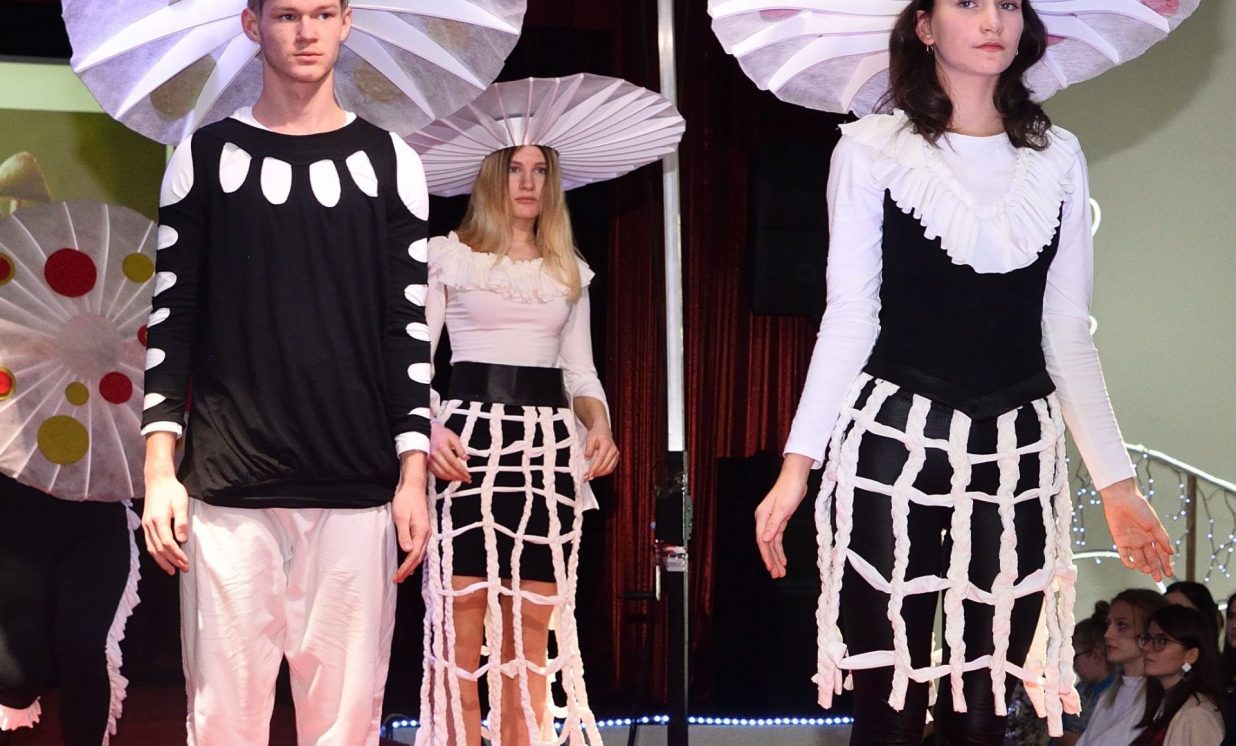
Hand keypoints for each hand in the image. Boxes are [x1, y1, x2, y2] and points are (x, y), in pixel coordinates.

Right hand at [141, 472, 189, 574]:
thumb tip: (182, 540)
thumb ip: (181, 521)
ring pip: (152, 548)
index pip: (167, 543)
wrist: (158, 480)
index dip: (176, 555)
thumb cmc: (172, 490)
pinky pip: (149, 543)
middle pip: (158, 549)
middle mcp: (149, 524)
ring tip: (172, 570)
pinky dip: (156, 553)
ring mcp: (146, 525)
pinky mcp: (146, 525)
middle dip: (171, 561)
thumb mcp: (181, 503)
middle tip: (183, 569)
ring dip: (162, 561)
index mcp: (159, 519)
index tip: (185, 562)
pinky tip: (163, 559)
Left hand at [393, 452, 430, 582]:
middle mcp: (427, 534)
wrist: (413, 487)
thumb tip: (407, 550)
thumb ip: (404, 534)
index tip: (397, 577)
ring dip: (411, 565)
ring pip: (420, 553)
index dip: (405, 567)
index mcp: (422, 532)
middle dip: (408, 570)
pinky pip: (420, 548)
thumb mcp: (400, 517)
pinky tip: (410, 562)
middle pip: (418, 557)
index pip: (414, 555)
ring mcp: (426, 532)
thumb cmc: (405, 500)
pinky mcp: (423, 530)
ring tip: (402, 575)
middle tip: (397, 580)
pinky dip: (414, 558)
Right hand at [428, 421, 469, 483]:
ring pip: (442, 473)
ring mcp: (430, 460)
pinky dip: (445, 477)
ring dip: (452, 478)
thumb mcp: (454, 437)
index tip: (468, 473)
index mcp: (442, 447)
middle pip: (448, 469)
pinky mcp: (428, 463)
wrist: (429, 431)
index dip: (461, 469)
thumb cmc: (441, 433)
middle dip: (458, 476)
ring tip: (460, 479)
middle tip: (466, 478)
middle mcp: (435, 455)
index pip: (453, 462)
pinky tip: (451, 478)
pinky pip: (437, 473)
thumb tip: (466, 458)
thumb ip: (461, 448)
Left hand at [583, 426, 618, 479]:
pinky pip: (611, 468)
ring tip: (591, 476)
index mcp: (607, 445)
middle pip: (605, 466)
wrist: (603, 430)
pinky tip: (597, 473)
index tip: (588, 474)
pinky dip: (604, 472)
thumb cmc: (597, 433)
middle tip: (587, 477)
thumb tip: (587, 457)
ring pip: (609, 469)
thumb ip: (589, 448)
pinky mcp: (616, 458)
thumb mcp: (590, 438)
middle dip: (596, 473)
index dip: (594, 468)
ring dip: (600, 474)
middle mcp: (613, 450)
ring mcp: (616, 454)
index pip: (600, 459)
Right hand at [754, 455, 812, 578]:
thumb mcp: (783, 509)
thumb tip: (764, 540)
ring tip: (780, 571)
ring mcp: (771, 520)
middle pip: (766, 544)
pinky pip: (777, 538)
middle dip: (771, 560)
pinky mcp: (779, 520)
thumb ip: (773, 525)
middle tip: (777, 575)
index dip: (766, 556)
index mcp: (762, 517)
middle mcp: (764, 520)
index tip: (771, 568)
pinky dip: (779, 549)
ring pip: (772, 543)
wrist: (795, 478)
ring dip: (776, 557)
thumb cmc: (789, 490)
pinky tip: (782, 558)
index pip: (762, 541)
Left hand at [1100, 477, 1173, 580]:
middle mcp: (1143, 541)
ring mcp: (1131, 542)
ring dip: (1143, 566)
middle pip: (1150, 559)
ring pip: (1139, 559)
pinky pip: (1124, 555)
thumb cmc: (1140, 508)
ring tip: (1148, 570)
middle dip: (1155, 569)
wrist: (1121, 499)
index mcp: (1153, 537)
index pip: (1161, 554)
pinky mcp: (1120, 541)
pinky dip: (1128, 562)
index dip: (1165, 564)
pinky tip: (1134, 566)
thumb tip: (1171, 553)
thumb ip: (1162, 539)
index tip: (1169, 574)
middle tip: (1158, 579)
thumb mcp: (1154, 524)